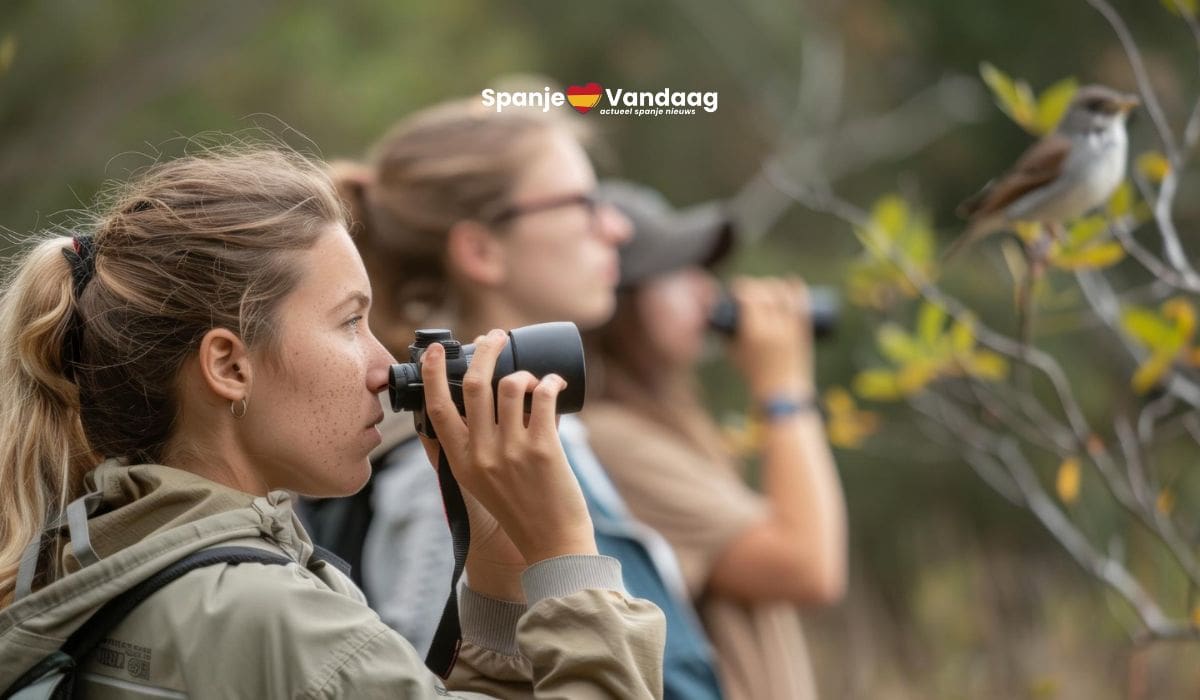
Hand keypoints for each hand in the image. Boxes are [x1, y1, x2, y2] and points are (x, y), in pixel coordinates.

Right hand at [420, 329, 596, 596]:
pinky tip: (554, 383)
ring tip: (533, 378)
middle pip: (475, 386)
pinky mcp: (544, 449)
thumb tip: (466, 410)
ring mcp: (512, 452)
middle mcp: (481, 455)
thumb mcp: (478, 483)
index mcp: (461, 462)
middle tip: (496, 337)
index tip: (436, 351)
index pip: (437, 409)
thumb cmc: (519, 510)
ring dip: (523, 372)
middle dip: (486, 351)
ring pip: (511, 386)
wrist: (552, 544)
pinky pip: (543, 397)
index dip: (434, 374)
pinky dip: (549, 382)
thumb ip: (468, 451)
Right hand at [728, 276, 814, 400]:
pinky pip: (801, 304)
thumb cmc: (753, 375)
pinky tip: (791, 281)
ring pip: (784, 294)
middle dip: (755, 286)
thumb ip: (726, 335)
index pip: (748, 297)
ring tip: (766, 288)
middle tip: (749, 291)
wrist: (782, 394)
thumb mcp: (733, 354)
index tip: (735, 288)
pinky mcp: (802, 331)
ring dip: (773, 285)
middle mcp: (774, 328)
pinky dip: (797, 289)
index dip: (741, 287)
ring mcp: (791, 328)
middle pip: (765, 292)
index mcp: (754, 333)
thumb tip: (718, 316)